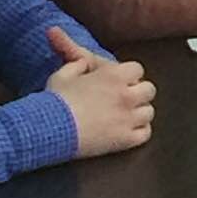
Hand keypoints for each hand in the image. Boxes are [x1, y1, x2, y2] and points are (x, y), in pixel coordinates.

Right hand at [47, 28, 154, 157]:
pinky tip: (124, 130)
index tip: (115, 82)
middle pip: (148, 90)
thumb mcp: (62, 73)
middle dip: (136, 93)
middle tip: (121, 99)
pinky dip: (138, 132)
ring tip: (122, 116)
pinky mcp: (126, 139)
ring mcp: (129, 118)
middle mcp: (127, 95)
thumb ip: (76, 59)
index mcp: (114, 75)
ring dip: (138, 112)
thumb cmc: (55, 100)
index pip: (137, 69)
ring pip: (149, 112)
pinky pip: (145, 133)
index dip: (127, 75)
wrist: (48, 130)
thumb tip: (82, 58)